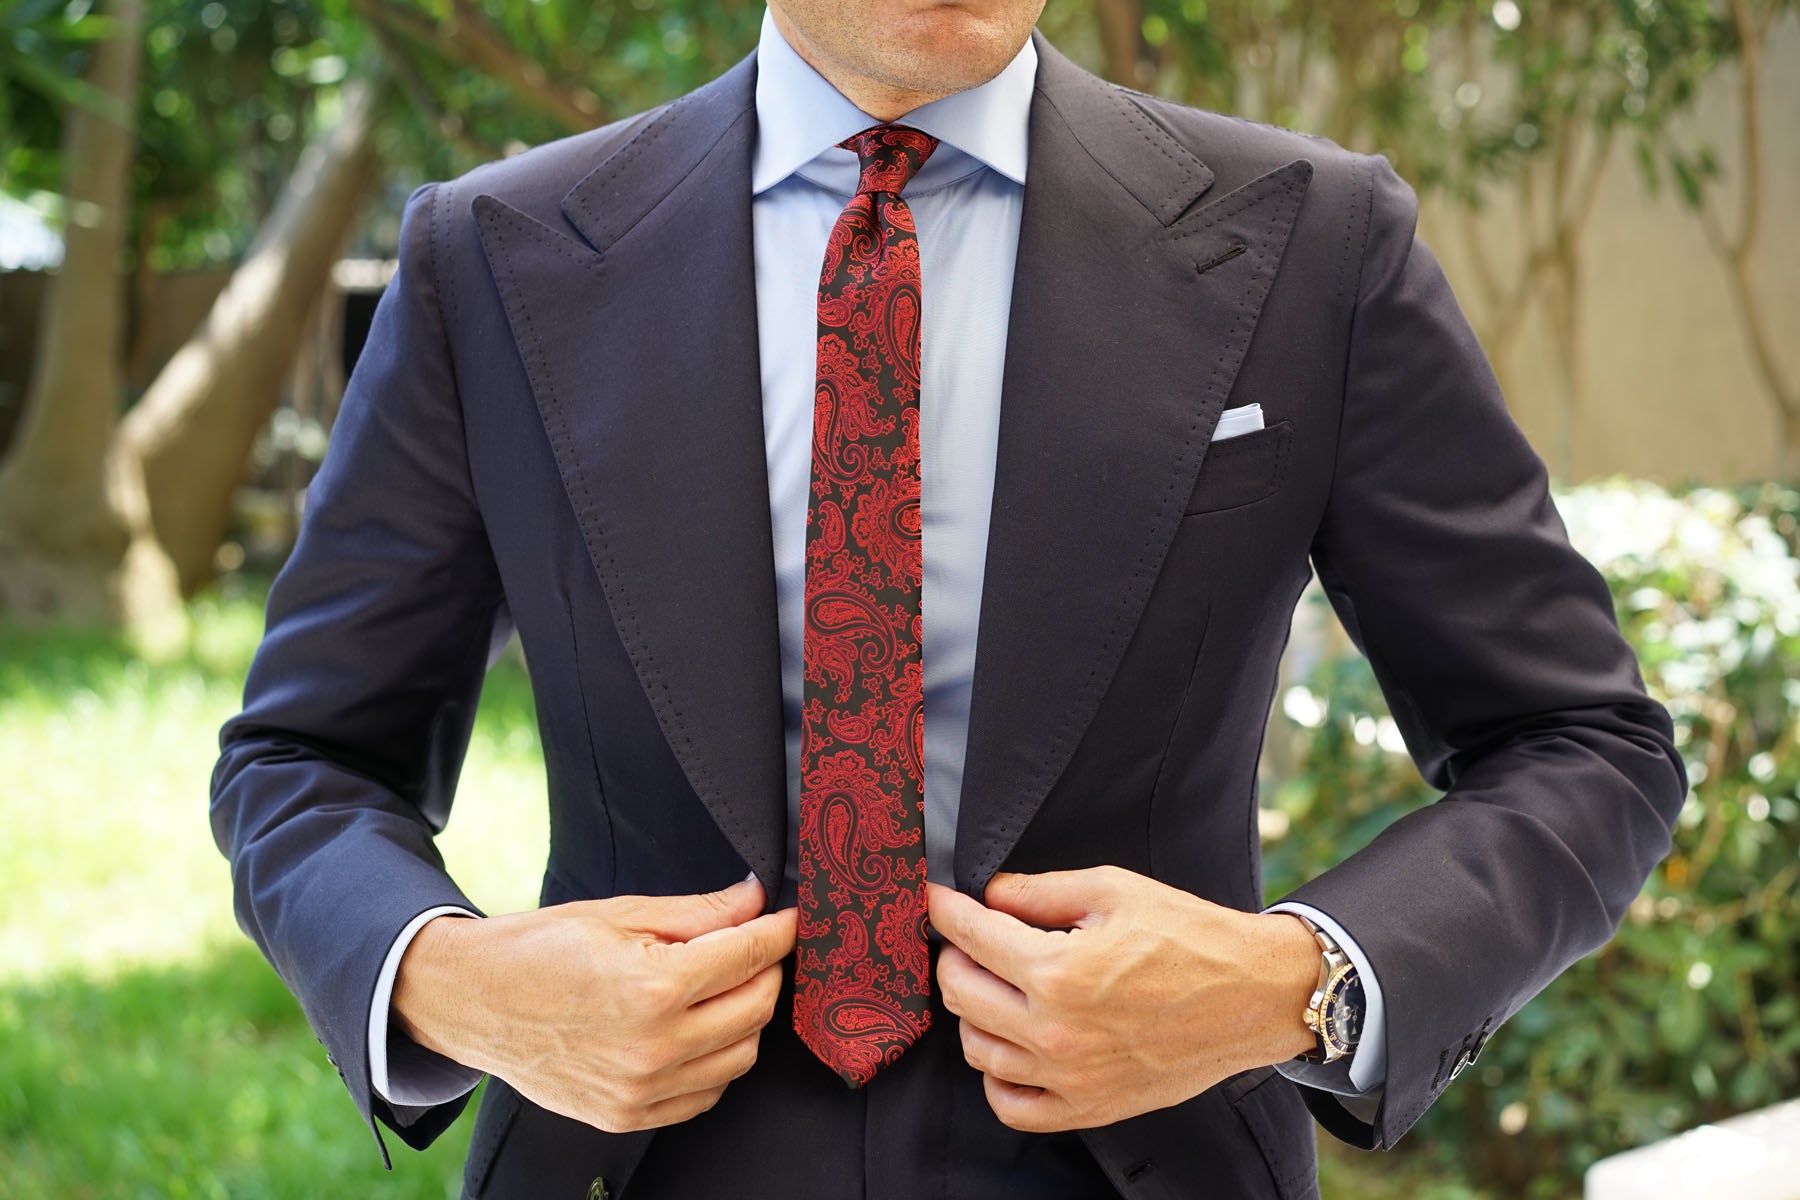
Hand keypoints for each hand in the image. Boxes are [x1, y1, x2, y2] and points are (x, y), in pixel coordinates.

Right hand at [393, 877, 795, 1132]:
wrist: (471, 1000)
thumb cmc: (537, 950)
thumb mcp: (620, 913)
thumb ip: (697, 913)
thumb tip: (753, 901)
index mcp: (653, 987)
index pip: (749, 956)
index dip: (781, 930)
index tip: (792, 918)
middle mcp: (653, 1046)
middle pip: (757, 1009)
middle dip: (768, 970)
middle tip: (755, 946)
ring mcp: (641, 1089)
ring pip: (740, 1057)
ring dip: (746, 1018)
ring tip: (723, 986)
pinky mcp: (628, 1114)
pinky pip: (706, 1095)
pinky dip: (717, 1061)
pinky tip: (699, 1028)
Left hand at [927, 867, 1317, 1131]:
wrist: (1252, 995)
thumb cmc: (1189, 936)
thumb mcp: (1113, 889)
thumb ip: (1040, 890)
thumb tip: (991, 895)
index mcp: (1060, 971)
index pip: (970, 937)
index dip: (944, 910)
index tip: (933, 899)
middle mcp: (1056, 1032)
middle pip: (960, 994)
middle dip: (954, 956)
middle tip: (970, 938)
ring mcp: (1070, 1078)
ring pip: (976, 1049)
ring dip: (973, 1012)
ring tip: (996, 986)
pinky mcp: (1089, 1107)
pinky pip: (1012, 1106)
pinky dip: (998, 1076)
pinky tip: (1012, 1045)